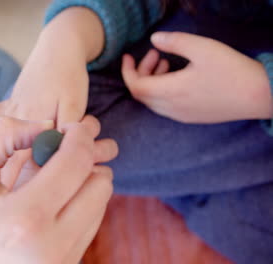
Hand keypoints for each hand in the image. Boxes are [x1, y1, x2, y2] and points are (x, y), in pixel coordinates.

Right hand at [0, 116, 117, 263]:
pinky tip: (55, 204)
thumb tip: (44, 126)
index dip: (79, 137)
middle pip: (100, 185)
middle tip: (64, 153)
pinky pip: (91, 226)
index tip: (73, 128)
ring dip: (84, 184)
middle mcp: (54, 244)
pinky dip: (81, 207)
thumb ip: (2, 138)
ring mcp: (64, 260)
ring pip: (100, 205)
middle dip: (85, 161)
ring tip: (56, 181)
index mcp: (27, 217)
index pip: (76, 163)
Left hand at [122, 31, 271, 123]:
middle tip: (155, 55)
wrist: (259, 96)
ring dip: (152, 81)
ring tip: (166, 63)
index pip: (135, 86)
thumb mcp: (203, 48)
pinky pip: (165, 106)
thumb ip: (175, 42)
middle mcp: (172, 108)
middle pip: (142, 94)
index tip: (127, 56)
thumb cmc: (232, 70)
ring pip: (153, 101)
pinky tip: (178, 77)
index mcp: (171, 92)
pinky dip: (162, 91)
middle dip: (141, 72)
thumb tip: (153, 40)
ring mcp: (181, 115)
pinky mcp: (191, 117)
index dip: (127, 71)